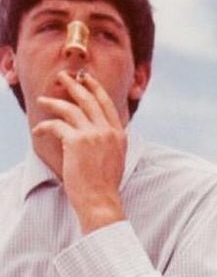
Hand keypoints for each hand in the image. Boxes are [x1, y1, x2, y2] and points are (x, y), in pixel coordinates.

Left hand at [34, 71, 126, 232]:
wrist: (101, 200)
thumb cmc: (104, 184)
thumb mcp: (115, 158)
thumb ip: (110, 141)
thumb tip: (99, 129)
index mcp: (119, 135)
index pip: (106, 104)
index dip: (95, 89)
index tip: (86, 80)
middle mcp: (108, 131)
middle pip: (89, 100)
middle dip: (75, 85)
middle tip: (63, 76)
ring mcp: (93, 135)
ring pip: (70, 108)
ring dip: (54, 102)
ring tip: (42, 101)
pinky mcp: (77, 142)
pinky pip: (56, 125)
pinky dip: (44, 127)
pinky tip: (38, 131)